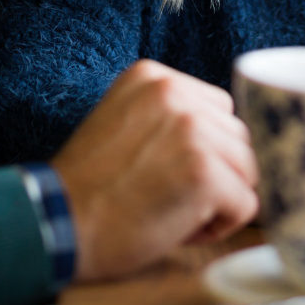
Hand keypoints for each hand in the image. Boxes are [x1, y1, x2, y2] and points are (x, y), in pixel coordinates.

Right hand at [48, 60, 258, 283]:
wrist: (56, 226)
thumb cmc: (89, 189)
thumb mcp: (124, 123)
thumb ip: (170, 116)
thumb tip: (231, 138)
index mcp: (153, 77)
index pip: (218, 111)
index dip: (203, 150)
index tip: (165, 171)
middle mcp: (174, 93)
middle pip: (238, 138)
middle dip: (216, 174)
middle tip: (169, 196)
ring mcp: (191, 130)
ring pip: (248, 169)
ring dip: (220, 200)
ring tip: (173, 211)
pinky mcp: (203, 172)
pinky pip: (247, 204)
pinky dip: (222, 225)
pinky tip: (180, 227)